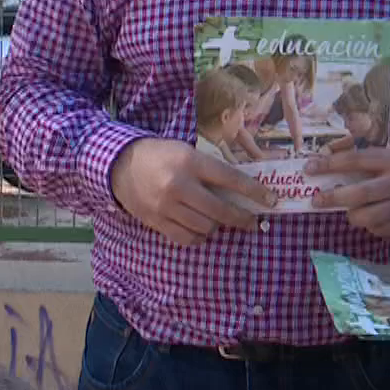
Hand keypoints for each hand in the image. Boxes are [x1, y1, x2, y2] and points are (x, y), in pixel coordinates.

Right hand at [110, 138, 275, 246]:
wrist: (119, 165)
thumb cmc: (159, 155)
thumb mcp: (186, 151)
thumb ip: (210, 169)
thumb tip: (241, 189)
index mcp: (190, 162)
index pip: (230, 179)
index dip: (254, 192)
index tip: (271, 200)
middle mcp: (179, 186)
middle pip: (220, 210)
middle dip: (241, 218)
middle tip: (251, 220)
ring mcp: (166, 207)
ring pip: (205, 227)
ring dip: (217, 226)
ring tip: (219, 220)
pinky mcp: (157, 222)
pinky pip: (186, 238)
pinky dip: (199, 237)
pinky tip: (201, 229)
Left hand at [304, 139, 389, 236]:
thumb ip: (368, 158)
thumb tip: (332, 164)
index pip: (355, 161)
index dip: (329, 165)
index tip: (309, 168)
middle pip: (359, 195)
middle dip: (333, 198)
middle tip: (317, 200)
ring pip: (369, 218)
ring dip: (352, 215)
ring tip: (349, 209)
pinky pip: (382, 230)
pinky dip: (370, 226)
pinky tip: (370, 217)